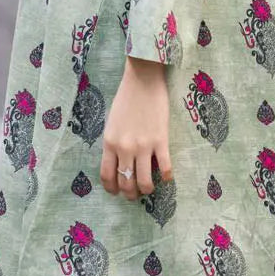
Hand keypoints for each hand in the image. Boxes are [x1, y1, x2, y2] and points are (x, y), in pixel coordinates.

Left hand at [100, 57, 173, 199]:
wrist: (142, 80)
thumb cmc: (126, 98)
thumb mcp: (112, 122)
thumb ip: (114, 142)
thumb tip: (119, 161)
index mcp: (109, 143)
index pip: (107, 175)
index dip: (112, 188)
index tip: (116, 192)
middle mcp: (124, 148)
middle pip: (125, 181)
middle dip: (130, 194)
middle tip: (134, 196)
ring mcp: (143, 146)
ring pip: (144, 181)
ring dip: (146, 190)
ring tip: (149, 190)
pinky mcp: (160, 140)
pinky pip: (165, 167)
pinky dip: (166, 177)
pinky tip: (167, 178)